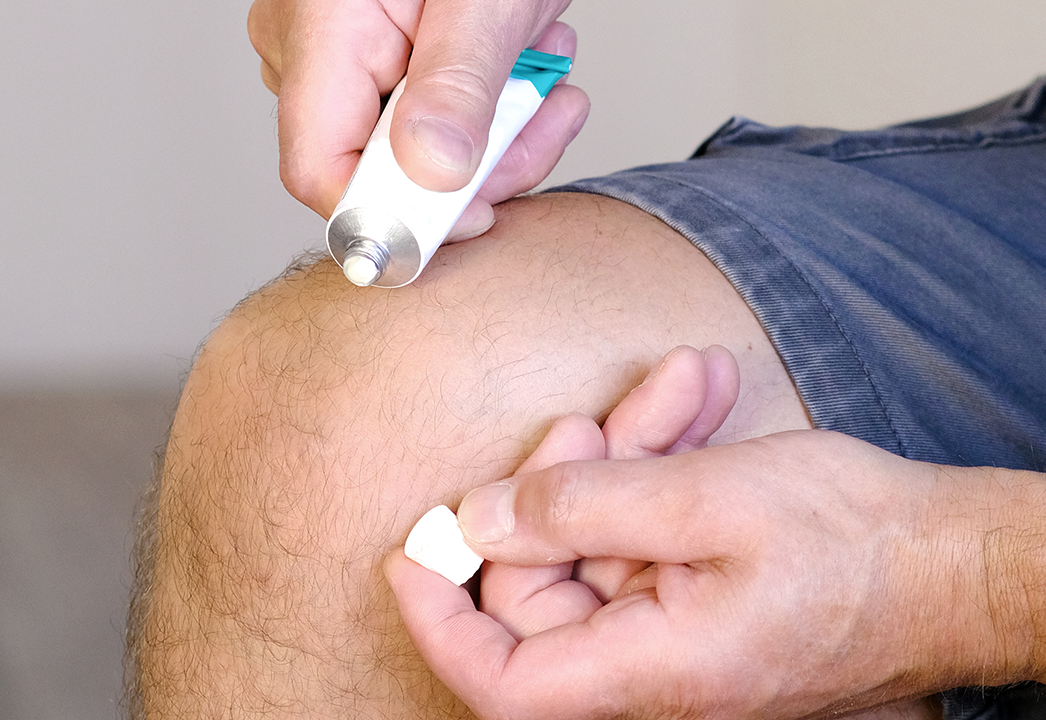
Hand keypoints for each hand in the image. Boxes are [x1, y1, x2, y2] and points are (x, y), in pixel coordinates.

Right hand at [247, 0, 589, 238]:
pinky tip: (522, 60)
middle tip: (546, 117)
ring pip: (408, 145)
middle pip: (377, 166)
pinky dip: (481, 102)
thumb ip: (457, 85)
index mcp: (323, 33)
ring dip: (494, 127)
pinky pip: (416, 112)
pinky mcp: (367, 51)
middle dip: (476, 162)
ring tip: (544, 66)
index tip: (474, 216)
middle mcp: (309, 49)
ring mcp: (335, 52)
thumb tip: (433, 176)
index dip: (396, 216)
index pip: (321, 172)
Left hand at [387, 429, 1021, 718]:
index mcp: (648, 670)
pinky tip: (690, 407)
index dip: (439, 618)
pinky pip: (642, 538)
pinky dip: (655, 472)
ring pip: (595, 544)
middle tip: (594, 417)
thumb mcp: (706, 502)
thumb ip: (579, 509)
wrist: (956, 563)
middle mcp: (650, 667)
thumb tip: (477, 517)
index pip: (498, 679)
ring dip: (621, 458)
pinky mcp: (694, 599)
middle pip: (541, 586)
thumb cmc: (860, 546)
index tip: (410, 550)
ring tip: (677, 390)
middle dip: (558, 484)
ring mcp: (672, 632)